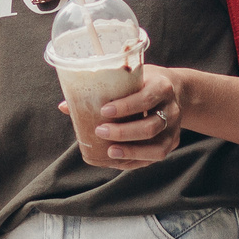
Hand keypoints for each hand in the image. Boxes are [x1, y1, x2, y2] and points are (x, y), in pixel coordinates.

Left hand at [72, 65, 187, 168]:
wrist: (174, 91)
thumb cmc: (143, 82)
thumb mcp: (130, 77)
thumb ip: (102, 89)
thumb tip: (64, 106)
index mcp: (163, 87)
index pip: (146, 98)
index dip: (126, 106)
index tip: (104, 110)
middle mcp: (172, 110)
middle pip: (151, 126)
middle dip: (124, 132)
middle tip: (100, 131)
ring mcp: (174, 130)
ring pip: (157, 148)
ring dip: (131, 151)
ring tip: (109, 152)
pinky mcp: (172, 143)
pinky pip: (153, 158)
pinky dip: (133, 161)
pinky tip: (115, 159)